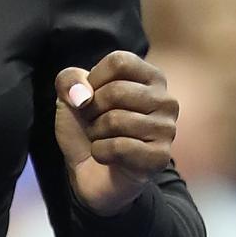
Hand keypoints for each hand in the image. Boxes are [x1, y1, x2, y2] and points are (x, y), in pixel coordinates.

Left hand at [54, 51, 177, 216]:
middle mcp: (166, 99)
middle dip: (91, 111)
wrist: (89, 174)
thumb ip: (69, 81)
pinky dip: (100, 152)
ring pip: (116, 120)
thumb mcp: (70, 98)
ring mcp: (167, 129)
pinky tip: (106, 157)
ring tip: (102, 139)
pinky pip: (119, 147)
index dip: (93, 81)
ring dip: (96, 133)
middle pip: (116, 91)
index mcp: (151, 77)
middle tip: (95, 125)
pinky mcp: (160, 157)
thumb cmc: (87, 129)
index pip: (119, 62)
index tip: (90, 98)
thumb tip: (83, 95)